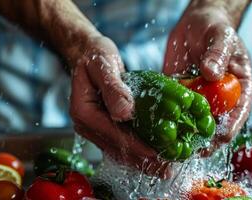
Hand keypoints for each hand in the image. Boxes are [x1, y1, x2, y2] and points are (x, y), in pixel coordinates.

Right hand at [69, 36, 168, 176]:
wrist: (87, 54)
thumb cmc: (94, 56)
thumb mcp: (103, 65)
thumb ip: (113, 88)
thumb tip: (125, 113)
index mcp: (84, 113)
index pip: (113, 135)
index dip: (136, 146)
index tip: (156, 154)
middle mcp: (87, 125)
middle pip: (117, 148)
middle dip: (142, 159)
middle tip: (166, 168)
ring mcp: (95, 128)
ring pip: (119, 149)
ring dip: (141, 159)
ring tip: (163, 167)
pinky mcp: (103, 126)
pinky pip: (120, 142)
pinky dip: (137, 150)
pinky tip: (153, 155)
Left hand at [163, 5, 251, 152]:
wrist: (196, 23)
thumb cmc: (215, 28)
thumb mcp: (220, 36)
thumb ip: (218, 54)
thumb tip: (212, 73)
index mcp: (239, 88)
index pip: (238, 116)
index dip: (227, 131)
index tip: (213, 140)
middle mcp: (221, 98)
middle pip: (216, 126)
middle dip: (203, 140)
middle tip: (188, 149)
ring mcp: (202, 98)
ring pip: (195, 123)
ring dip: (184, 134)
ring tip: (172, 145)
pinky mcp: (183, 96)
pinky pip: (178, 111)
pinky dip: (170, 120)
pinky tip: (159, 127)